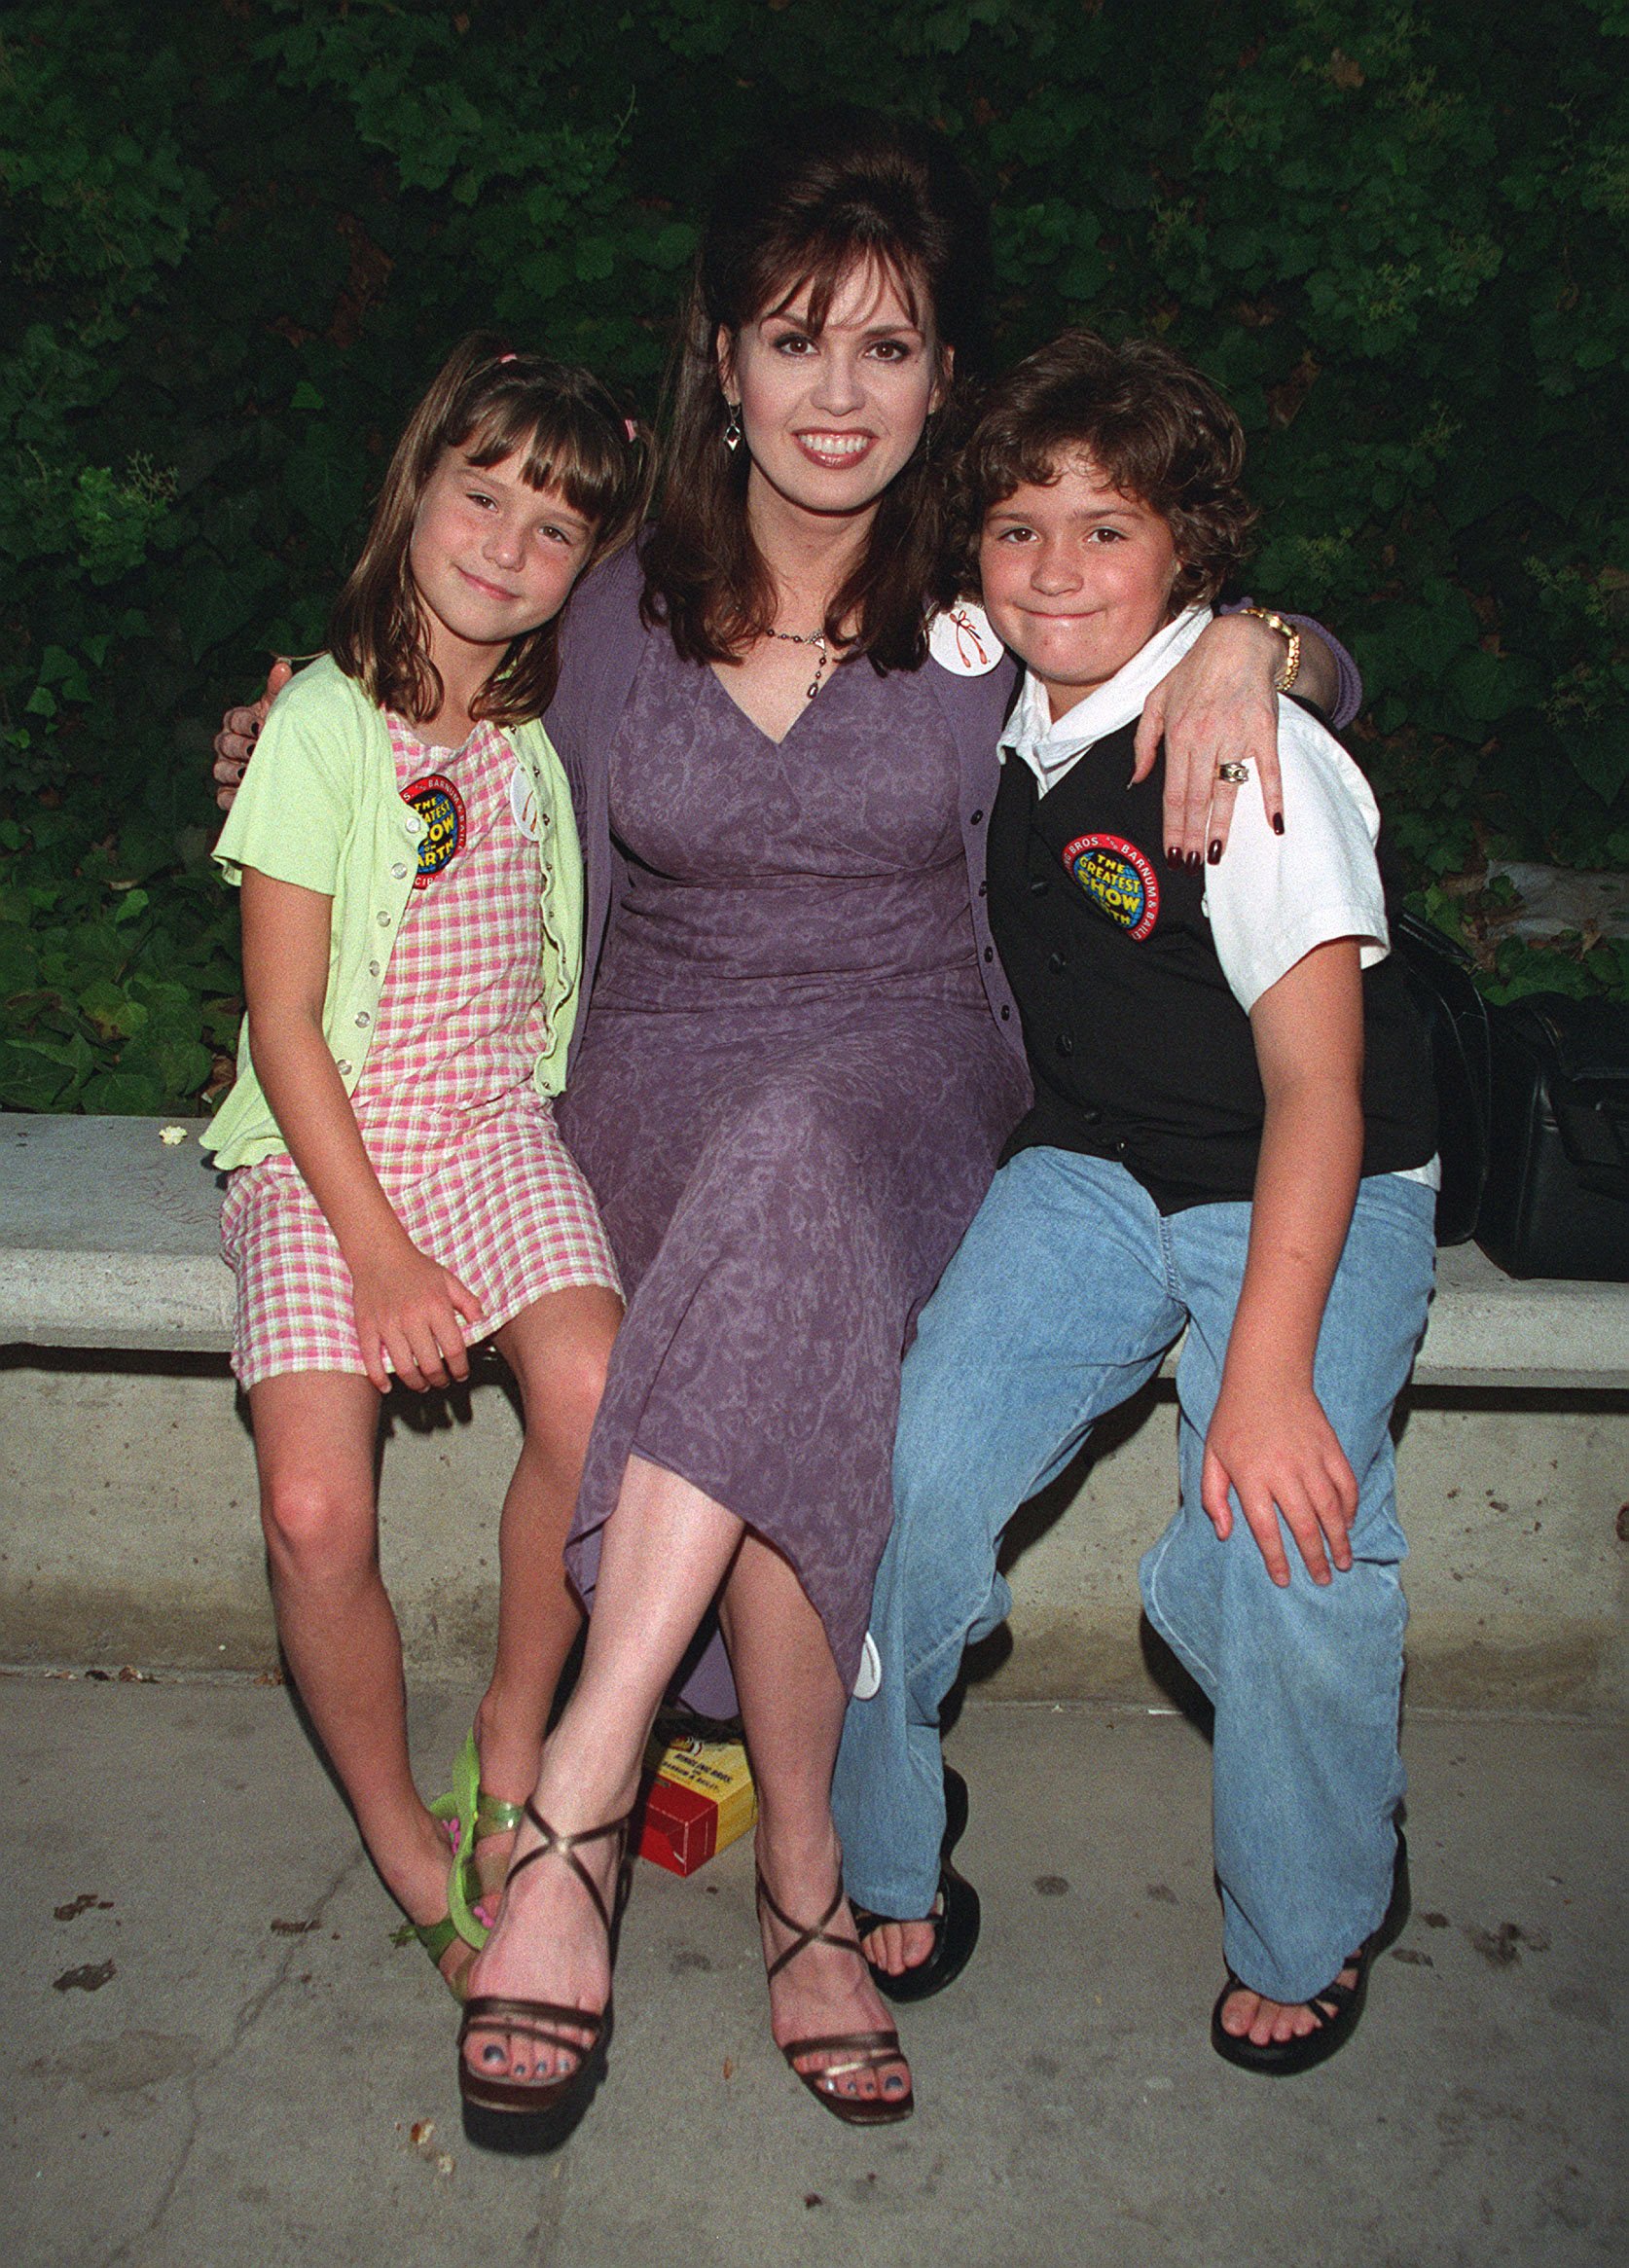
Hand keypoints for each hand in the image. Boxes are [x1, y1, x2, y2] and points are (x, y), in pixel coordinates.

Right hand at [212, 658, 292, 810]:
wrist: (302, 765)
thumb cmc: (288, 732)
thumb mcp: (284, 710)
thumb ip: (280, 689)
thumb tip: (282, 665)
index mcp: (242, 723)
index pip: (233, 718)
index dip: (243, 721)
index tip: (260, 724)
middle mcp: (231, 746)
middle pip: (222, 743)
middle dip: (238, 746)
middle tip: (255, 749)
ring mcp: (230, 770)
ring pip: (219, 769)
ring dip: (231, 771)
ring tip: (247, 773)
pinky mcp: (232, 795)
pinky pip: (222, 797)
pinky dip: (229, 797)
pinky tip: (242, 795)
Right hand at [349, 1239, 483, 1393]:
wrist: (379, 1253)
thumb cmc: (416, 1268)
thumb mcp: (449, 1281)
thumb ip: (469, 1303)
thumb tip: (483, 1323)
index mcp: (436, 1307)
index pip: (454, 1349)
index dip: (460, 1368)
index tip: (461, 1374)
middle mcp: (412, 1318)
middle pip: (430, 1364)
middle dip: (439, 1380)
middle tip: (442, 1382)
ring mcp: (388, 1324)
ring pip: (403, 1367)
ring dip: (415, 1383)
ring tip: (422, 1385)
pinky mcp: (367, 1327)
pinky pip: (371, 1360)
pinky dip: (379, 1378)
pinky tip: (387, 1386)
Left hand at [1132, 614, 1286, 863]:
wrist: (1238, 642)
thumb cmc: (1195, 671)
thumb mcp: (1156, 699)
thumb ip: (1144, 742)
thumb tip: (1137, 779)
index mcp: (1178, 735)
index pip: (1173, 793)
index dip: (1172, 827)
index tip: (1172, 852)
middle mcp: (1205, 739)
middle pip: (1197, 799)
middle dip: (1192, 836)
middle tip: (1190, 866)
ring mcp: (1236, 736)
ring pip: (1228, 791)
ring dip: (1222, 827)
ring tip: (1216, 856)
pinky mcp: (1265, 731)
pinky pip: (1270, 770)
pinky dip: (1273, 797)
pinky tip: (1274, 824)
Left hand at [1200, 1374, 1357, 1586]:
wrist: (1266, 1377)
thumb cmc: (1234, 1418)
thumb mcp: (1211, 1455)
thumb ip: (1213, 1496)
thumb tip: (1225, 1533)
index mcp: (1251, 1476)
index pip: (1265, 1529)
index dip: (1277, 1559)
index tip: (1284, 1579)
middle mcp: (1283, 1472)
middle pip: (1304, 1525)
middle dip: (1315, 1558)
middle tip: (1323, 1579)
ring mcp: (1310, 1460)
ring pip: (1330, 1509)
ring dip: (1338, 1540)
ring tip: (1342, 1562)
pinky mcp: (1330, 1448)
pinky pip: (1345, 1485)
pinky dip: (1349, 1507)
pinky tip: (1347, 1524)